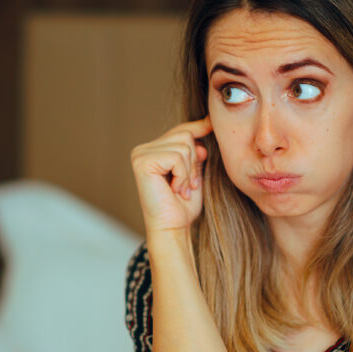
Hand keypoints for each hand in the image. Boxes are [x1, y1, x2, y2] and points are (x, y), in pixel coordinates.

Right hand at [131, 117, 211, 232]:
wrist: (172, 228)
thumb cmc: (183, 206)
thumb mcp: (194, 173)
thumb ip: (197, 152)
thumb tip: (207, 124)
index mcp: (153, 150)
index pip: (180, 131)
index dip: (198, 128)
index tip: (211, 123)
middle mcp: (143, 149)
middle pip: (185, 134)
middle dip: (195, 162)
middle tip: (188, 186)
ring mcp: (141, 154)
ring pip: (184, 145)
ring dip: (189, 171)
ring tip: (181, 189)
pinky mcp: (142, 162)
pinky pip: (176, 157)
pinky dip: (182, 175)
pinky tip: (174, 189)